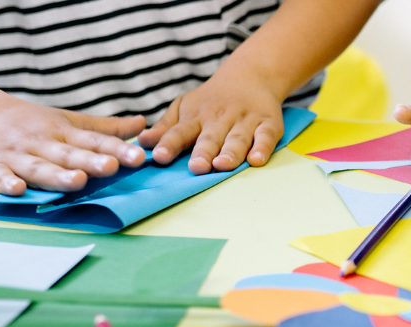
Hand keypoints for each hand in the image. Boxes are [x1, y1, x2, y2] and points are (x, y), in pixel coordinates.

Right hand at [0, 97, 145, 195]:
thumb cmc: (30, 123)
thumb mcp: (68, 121)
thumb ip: (105, 129)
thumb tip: (143, 124)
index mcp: (62, 132)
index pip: (93, 142)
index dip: (116, 149)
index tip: (138, 157)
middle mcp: (40, 143)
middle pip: (68, 154)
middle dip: (90, 161)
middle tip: (112, 167)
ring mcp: (15, 155)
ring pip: (38, 167)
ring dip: (56, 175)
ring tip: (77, 181)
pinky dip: (6, 182)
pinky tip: (18, 189)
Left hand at [139, 66, 289, 174]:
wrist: (251, 75)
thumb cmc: (211, 100)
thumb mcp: (184, 107)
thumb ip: (166, 128)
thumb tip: (141, 143)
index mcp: (196, 117)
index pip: (180, 131)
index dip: (169, 143)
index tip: (159, 156)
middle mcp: (220, 118)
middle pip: (210, 137)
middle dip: (203, 152)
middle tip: (196, 167)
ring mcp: (245, 120)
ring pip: (237, 138)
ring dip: (231, 152)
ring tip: (222, 165)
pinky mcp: (268, 123)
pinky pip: (266, 136)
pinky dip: (263, 148)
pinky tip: (257, 160)